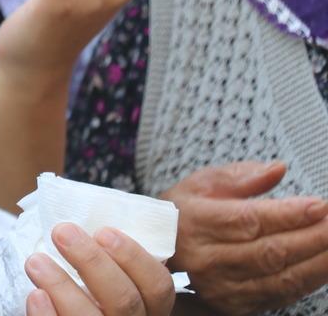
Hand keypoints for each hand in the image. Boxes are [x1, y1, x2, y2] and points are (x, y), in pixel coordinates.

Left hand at [26, 223, 174, 314]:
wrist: (65, 313)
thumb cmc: (87, 291)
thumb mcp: (107, 276)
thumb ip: (106, 256)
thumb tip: (79, 216)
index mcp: (148, 307)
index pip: (158, 285)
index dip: (134, 257)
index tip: (103, 231)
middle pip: (124, 300)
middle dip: (91, 262)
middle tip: (61, 231)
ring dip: (62, 286)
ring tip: (35, 261)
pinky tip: (35, 295)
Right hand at [161, 162, 327, 313]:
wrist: (160, 248)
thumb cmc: (185, 210)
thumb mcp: (203, 183)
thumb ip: (240, 176)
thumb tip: (278, 169)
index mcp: (196, 222)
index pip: (249, 220)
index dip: (289, 214)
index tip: (320, 205)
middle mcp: (207, 259)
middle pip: (270, 251)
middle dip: (313, 237)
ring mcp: (221, 286)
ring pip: (280, 277)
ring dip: (318, 261)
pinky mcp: (233, 304)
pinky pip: (280, 295)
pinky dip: (309, 280)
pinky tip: (325, 264)